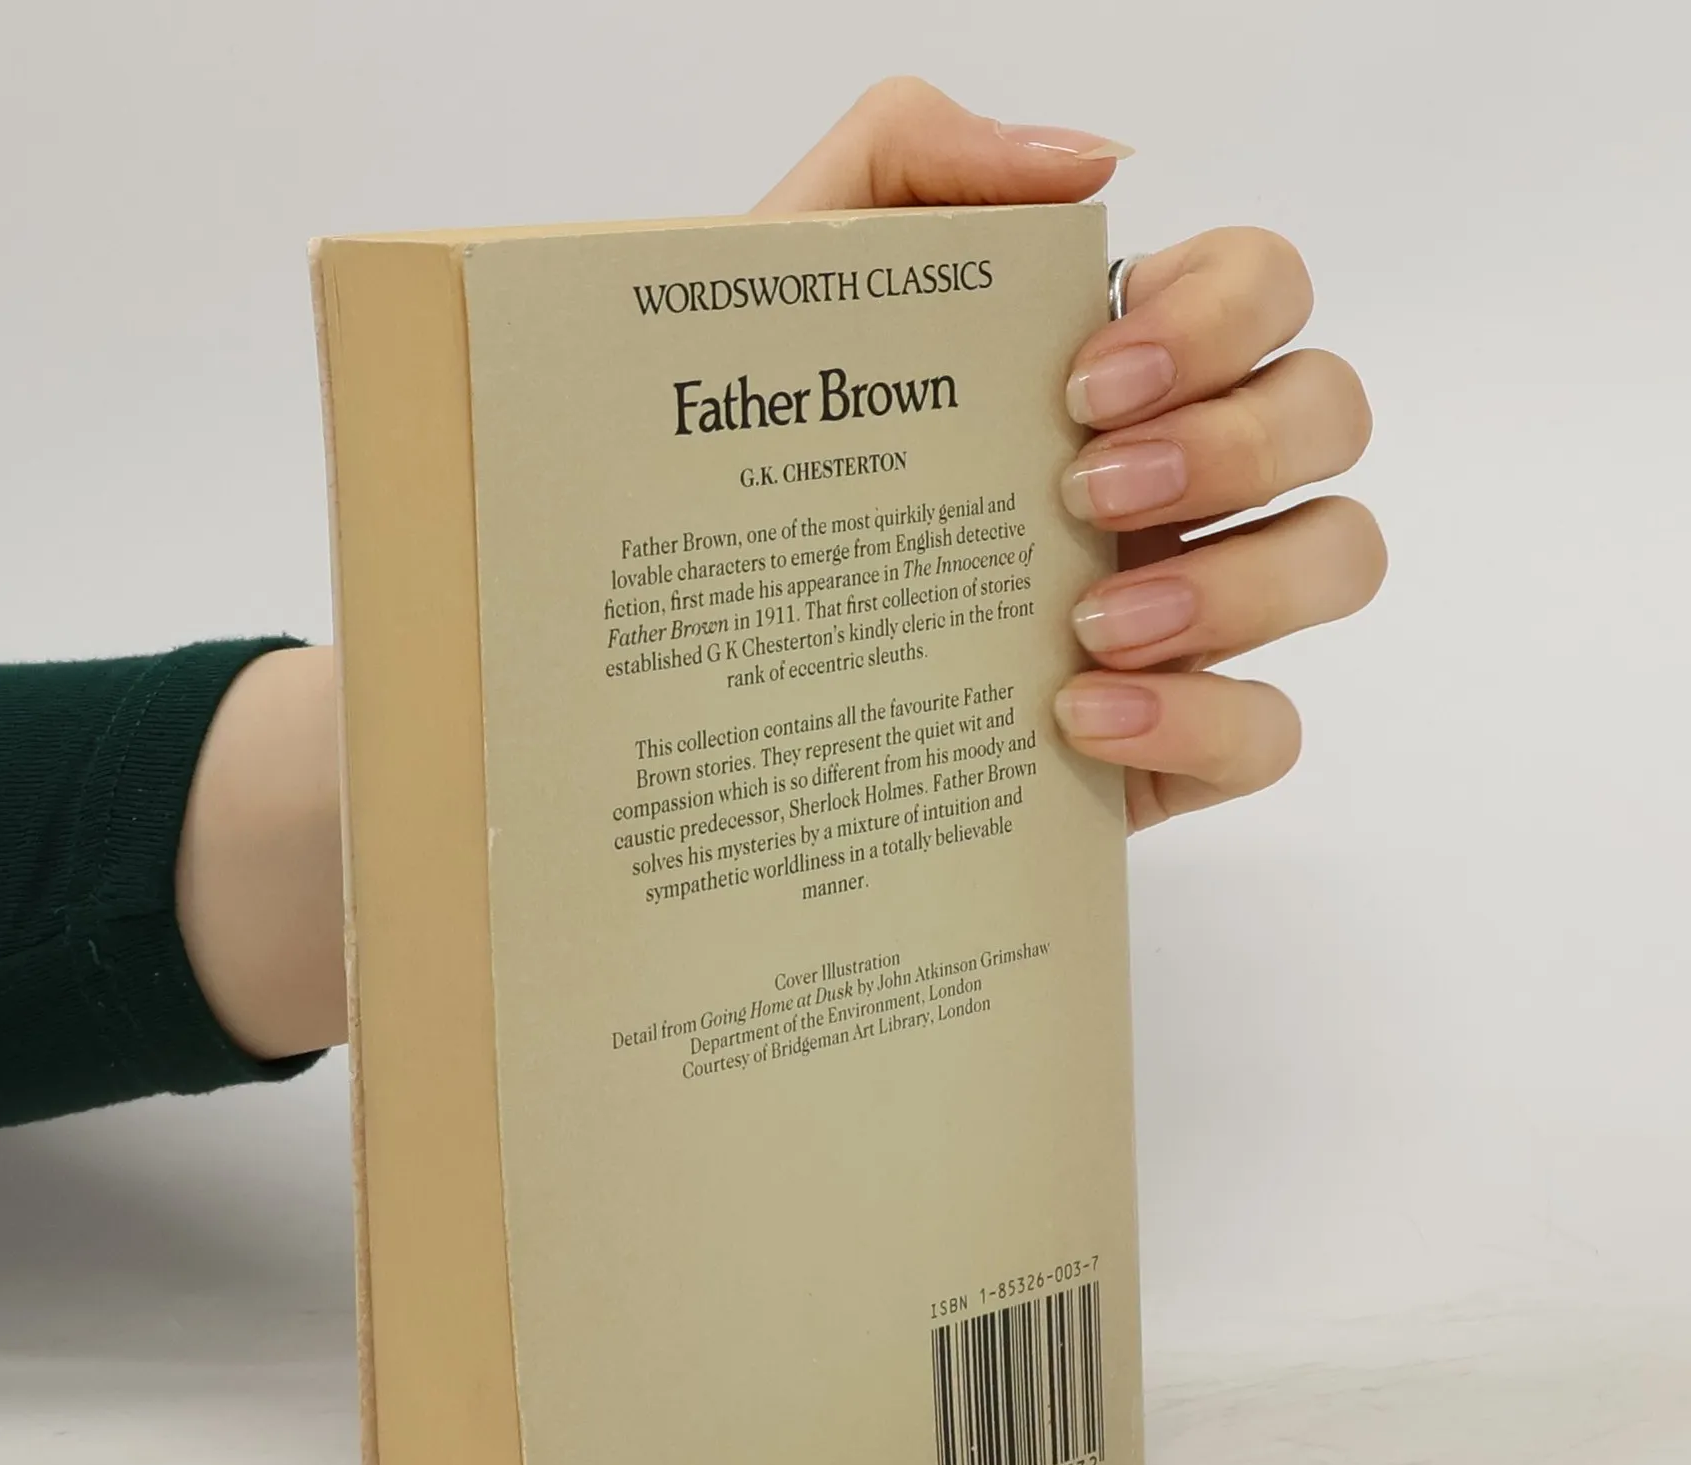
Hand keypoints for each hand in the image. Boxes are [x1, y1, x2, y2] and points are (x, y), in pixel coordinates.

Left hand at [756, 79, 1384, 828]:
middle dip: (1236, 443)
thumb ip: (910, 161)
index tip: (1085, 381)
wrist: (686, 675)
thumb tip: (1090, 165)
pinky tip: (1075, 717)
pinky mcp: (1162, 744)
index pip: (1259, 287)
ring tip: (1088, 622)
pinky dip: (1198, 720)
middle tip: (1084, 490)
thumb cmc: (741, 471)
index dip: (1221, 314)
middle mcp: (1171, 480)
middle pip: (1326, 413)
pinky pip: (1266, 732)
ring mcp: (1183, 613)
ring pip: (1337, 560)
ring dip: (1241, 583)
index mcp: (1108, 368)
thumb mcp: (785, 288)